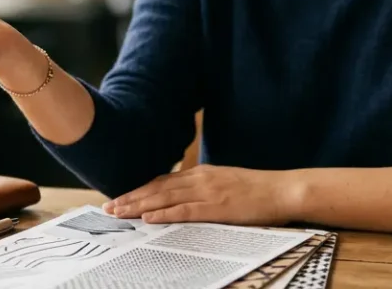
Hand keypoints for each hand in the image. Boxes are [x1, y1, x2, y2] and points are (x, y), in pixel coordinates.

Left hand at [102, 165, 296, 225]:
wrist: (282, 190)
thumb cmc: (257, 191)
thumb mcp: (226, 184)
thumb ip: (204, 188)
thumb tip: (185, 198)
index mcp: (202, 173)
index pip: (163, 181)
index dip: (140, 189)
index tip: (121, 196)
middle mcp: (200, 179)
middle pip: (157, 188)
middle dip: (131, 197)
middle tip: (109, 206)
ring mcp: (207, 192)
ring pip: (165, 198)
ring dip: (139, 206)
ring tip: (119, 213)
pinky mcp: (216, 207)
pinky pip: (184, 211)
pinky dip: (164, 214)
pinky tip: (148, 218)